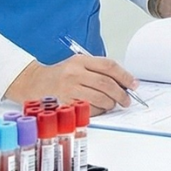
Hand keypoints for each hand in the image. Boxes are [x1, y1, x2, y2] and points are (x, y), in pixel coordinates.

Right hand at [6, 53, 139, 113]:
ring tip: (114, 104)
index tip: (134, 84)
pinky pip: (88, 108)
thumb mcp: (79, 64)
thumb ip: (99, 70)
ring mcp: (68, 88)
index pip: (109, 66)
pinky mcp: (65, 102)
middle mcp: (74, 73)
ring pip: (98, 97)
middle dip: (120, 93)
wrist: (37, 82)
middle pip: (105, 83)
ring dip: (111, 103)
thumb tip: (124, 82)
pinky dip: (99, 110)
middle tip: (127, 100)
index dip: (125, 76)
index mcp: (81, 60)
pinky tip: (101, 109)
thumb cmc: (62, 74)